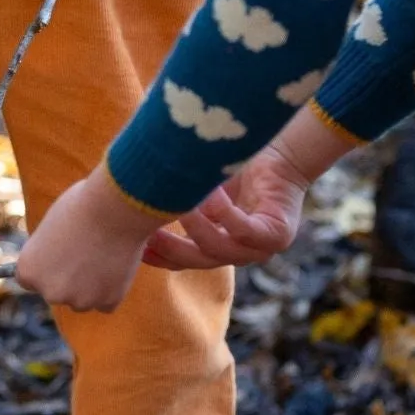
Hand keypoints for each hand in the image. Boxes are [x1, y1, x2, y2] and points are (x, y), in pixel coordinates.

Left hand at [16, 165, 161, 312]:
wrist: (115, 208)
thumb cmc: (81, 206)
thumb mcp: (51, 227)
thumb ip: (48, 252)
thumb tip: (54, 261)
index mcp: (28, 271)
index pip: (30, 279)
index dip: (46, 265)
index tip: (59, 254)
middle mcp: (50, 292)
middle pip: (57, 291)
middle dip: (69, 278)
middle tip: (85, 250)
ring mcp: (80, 300)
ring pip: (84, 298)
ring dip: (91, 284)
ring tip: (102, 252)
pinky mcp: (108, 302)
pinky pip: (108, 300)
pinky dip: (112, 286)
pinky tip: (116, 262)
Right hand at [142, 144, 314, 270]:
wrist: (283, 154)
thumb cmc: (239, 167)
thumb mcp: (203, 186)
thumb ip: (179, 194)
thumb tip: (131, 183)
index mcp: (220, 246)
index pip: (186, 261)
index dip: (161, 256)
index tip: (136, 247)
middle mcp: (239, 253)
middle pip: (200, 260)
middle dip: (172, 248)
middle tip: (148, 231)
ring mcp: (260, 248)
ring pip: (219, 248)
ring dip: (196, 226)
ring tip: (178, 202)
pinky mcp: (276, 235)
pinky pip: (244, 230)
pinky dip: (224, 213)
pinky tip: (210, 193)